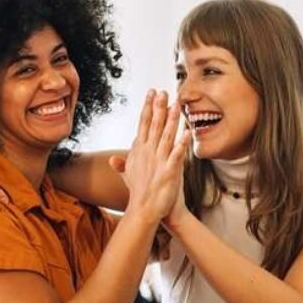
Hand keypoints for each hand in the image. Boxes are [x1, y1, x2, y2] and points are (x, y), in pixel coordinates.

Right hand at [109, 90, 189, 222]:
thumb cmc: (139, 193)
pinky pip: (177, 155)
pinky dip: (182, 144)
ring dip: (171, 120)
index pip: (143, 124)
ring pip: (166, 136)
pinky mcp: (169, 172)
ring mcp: (158, 162)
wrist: (144, 211)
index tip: (152, 92)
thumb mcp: (129, 175)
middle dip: (159, 107)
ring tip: (177, 105)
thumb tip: (114, 159)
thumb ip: (123, 164)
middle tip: (163, 91)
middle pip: (154, 125)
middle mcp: (147, 153)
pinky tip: (188, 133)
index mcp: (139, 151)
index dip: (148, 107)